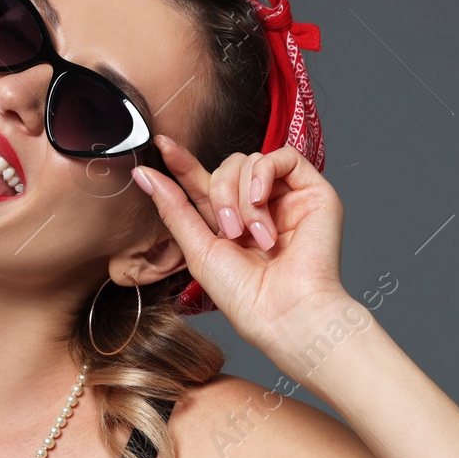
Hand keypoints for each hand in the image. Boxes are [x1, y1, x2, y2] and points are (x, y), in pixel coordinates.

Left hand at [132, 136, 346, 352]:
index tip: (161, 144)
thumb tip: (144, 175)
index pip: (204, 182)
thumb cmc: (245, 294)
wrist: (285, 313)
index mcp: (230, 222)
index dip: (182, 163)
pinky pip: (284, 156)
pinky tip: (262, 200)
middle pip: (226, 167)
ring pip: (251, 162)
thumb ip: (173, 208)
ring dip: (243, 197)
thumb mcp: (198, 249)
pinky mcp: (314, 192)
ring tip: (255, 234)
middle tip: (230, 232)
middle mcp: (259, 208)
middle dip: (219, 194)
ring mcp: (287, 198)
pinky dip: (265, 173)